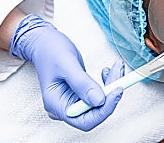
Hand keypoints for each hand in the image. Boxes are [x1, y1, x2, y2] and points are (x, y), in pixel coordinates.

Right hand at [10, 14, 123, 130]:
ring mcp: (74, 100)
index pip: (85, 121)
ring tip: (117, 67)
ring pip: (100, 102)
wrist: (45, 43)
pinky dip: (108, 82)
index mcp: (57, 105)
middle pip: (96, 112)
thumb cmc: (50, 51)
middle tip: (118, 71)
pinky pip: (99, 93)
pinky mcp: (81, 93)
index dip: (104, 110)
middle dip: (111, 94)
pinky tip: (108, 70)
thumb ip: (82, 84)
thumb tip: (99, 101)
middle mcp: (66, 106)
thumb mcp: (67, 65)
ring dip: (112, 85)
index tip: (116, 90)